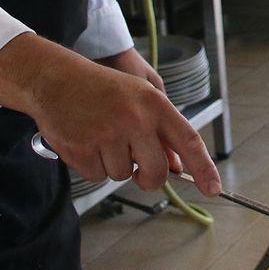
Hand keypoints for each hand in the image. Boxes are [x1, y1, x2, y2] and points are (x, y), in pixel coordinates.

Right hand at [0, 34, 220, 194]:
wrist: (55, 79)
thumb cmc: (101, 89)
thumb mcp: (139, 97)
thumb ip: (161, 130)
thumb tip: (177, 166)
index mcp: (154, 104)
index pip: (189, 140)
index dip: (204, 168)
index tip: (213, 189)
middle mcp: (134, 120)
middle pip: (156, 173)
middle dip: (148, 177)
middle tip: (136, 164)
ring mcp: (107, 135)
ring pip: (122, 176)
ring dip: (114, 164)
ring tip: (101, 135)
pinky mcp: (82, 150)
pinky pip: (97, 177)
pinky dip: (92, 166)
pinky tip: (86, 140)